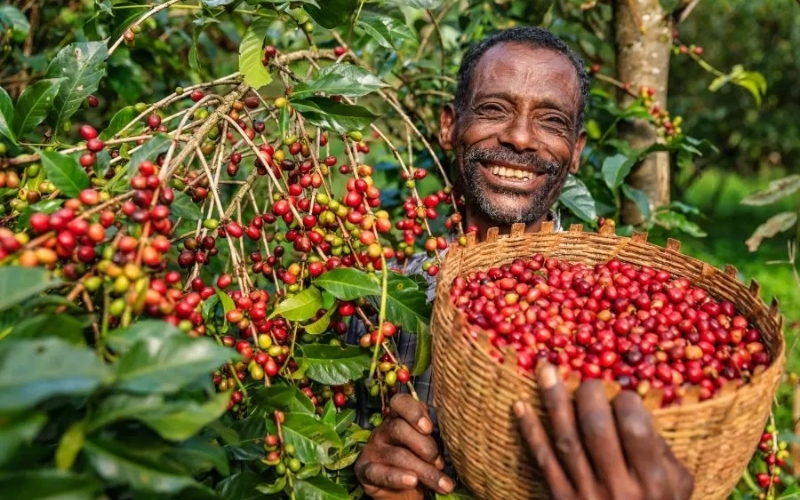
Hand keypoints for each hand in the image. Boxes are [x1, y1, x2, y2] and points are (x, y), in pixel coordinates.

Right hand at [354, 394, 455, 498]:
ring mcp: (372, 450)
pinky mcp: (365, 471)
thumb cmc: (418, 461)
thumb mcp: (428, 445)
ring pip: (396, 455)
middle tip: (440, 462)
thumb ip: (433, 436)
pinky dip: (397, 478)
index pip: (400, 403)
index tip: (429, 428)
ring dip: (423, 470)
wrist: (401, 490)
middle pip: (399, 429)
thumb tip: (454, 435)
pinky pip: (379, 473)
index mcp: (398, 418)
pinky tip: (412, 481)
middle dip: (424, 446)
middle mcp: (383, 430)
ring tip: (442, 483)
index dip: (413, 412)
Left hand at [514, 363, 693, 499]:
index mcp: (652, 481)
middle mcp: (618, 487)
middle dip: (588, 394)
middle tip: (587, 381)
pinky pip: (543, 460)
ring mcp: (586, 495)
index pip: (635, 427)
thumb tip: (635, 408)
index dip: (625, 401)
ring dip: (553, 400)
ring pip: (566, 439)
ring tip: (545, 369)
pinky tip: (520, 405)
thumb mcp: (676, 487)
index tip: (622, 394)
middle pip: (595, 428)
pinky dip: (530, 431)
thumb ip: (662, 450)